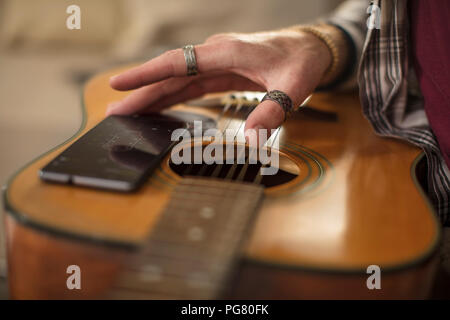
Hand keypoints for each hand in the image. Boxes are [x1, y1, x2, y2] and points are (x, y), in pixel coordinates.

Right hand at [108, 29, 330, 142]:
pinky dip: (174, 96)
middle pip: (171, 75)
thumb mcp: (294, 87)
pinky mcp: (222, 72)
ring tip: (130, 110)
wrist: (312, 48)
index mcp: (227, 52)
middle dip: (142, 92)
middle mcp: (216, 54)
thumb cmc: (302, 61)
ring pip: (178, 80)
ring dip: (154, 95)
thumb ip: (273, 112)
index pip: (178, 63)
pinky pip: (192, 85)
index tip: (119, 84)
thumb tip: (253, 140)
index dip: (147, 74)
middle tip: (115, 111)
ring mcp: (218, 63)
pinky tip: (161, 106)